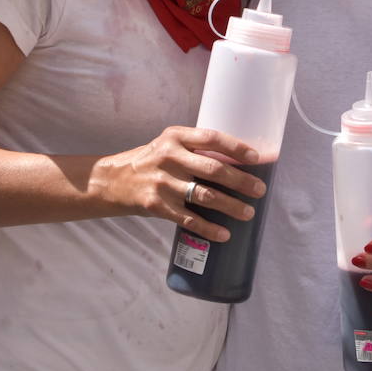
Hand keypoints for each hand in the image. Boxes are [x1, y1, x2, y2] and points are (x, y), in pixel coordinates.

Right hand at [94, 126, 265, 242]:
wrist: (111, 181)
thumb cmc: (149, 161)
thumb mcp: (168, 145)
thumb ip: (195, 149)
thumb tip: (237, 163)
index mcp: (176, 137)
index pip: (212, 138)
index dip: (236, 148)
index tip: (256, 158)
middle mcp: (169, 157)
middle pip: (214, 169)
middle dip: (241, 181)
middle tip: (260, 190)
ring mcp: (162, 182)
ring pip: (205, 196)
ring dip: (231, 206)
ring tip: (248, 213)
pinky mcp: (156, 205)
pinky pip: (188, 219)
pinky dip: (209, 228)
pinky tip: (224, 234)